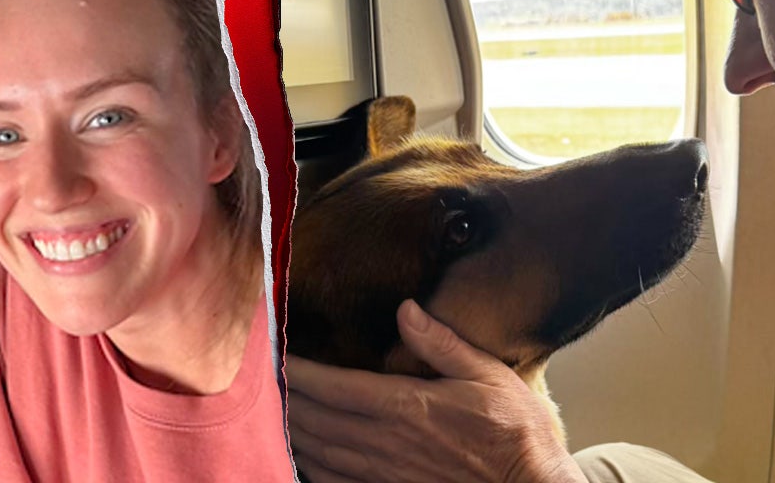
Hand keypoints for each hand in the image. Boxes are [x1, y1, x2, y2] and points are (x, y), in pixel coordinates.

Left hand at [285, 300, 585, 482]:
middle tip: (258, 378)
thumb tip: (405, 308)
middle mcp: (385, 442)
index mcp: (405, 406)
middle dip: (282, 397)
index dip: (296, 370)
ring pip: (317, 452)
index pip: (331, 385)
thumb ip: (442, 342)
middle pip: (314, 419)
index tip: (273, 352)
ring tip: (268, 410)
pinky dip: (309, 466)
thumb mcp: (489, 375)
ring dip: (290, 429)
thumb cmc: (517, 435)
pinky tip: (298, 453)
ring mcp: (384, 474)